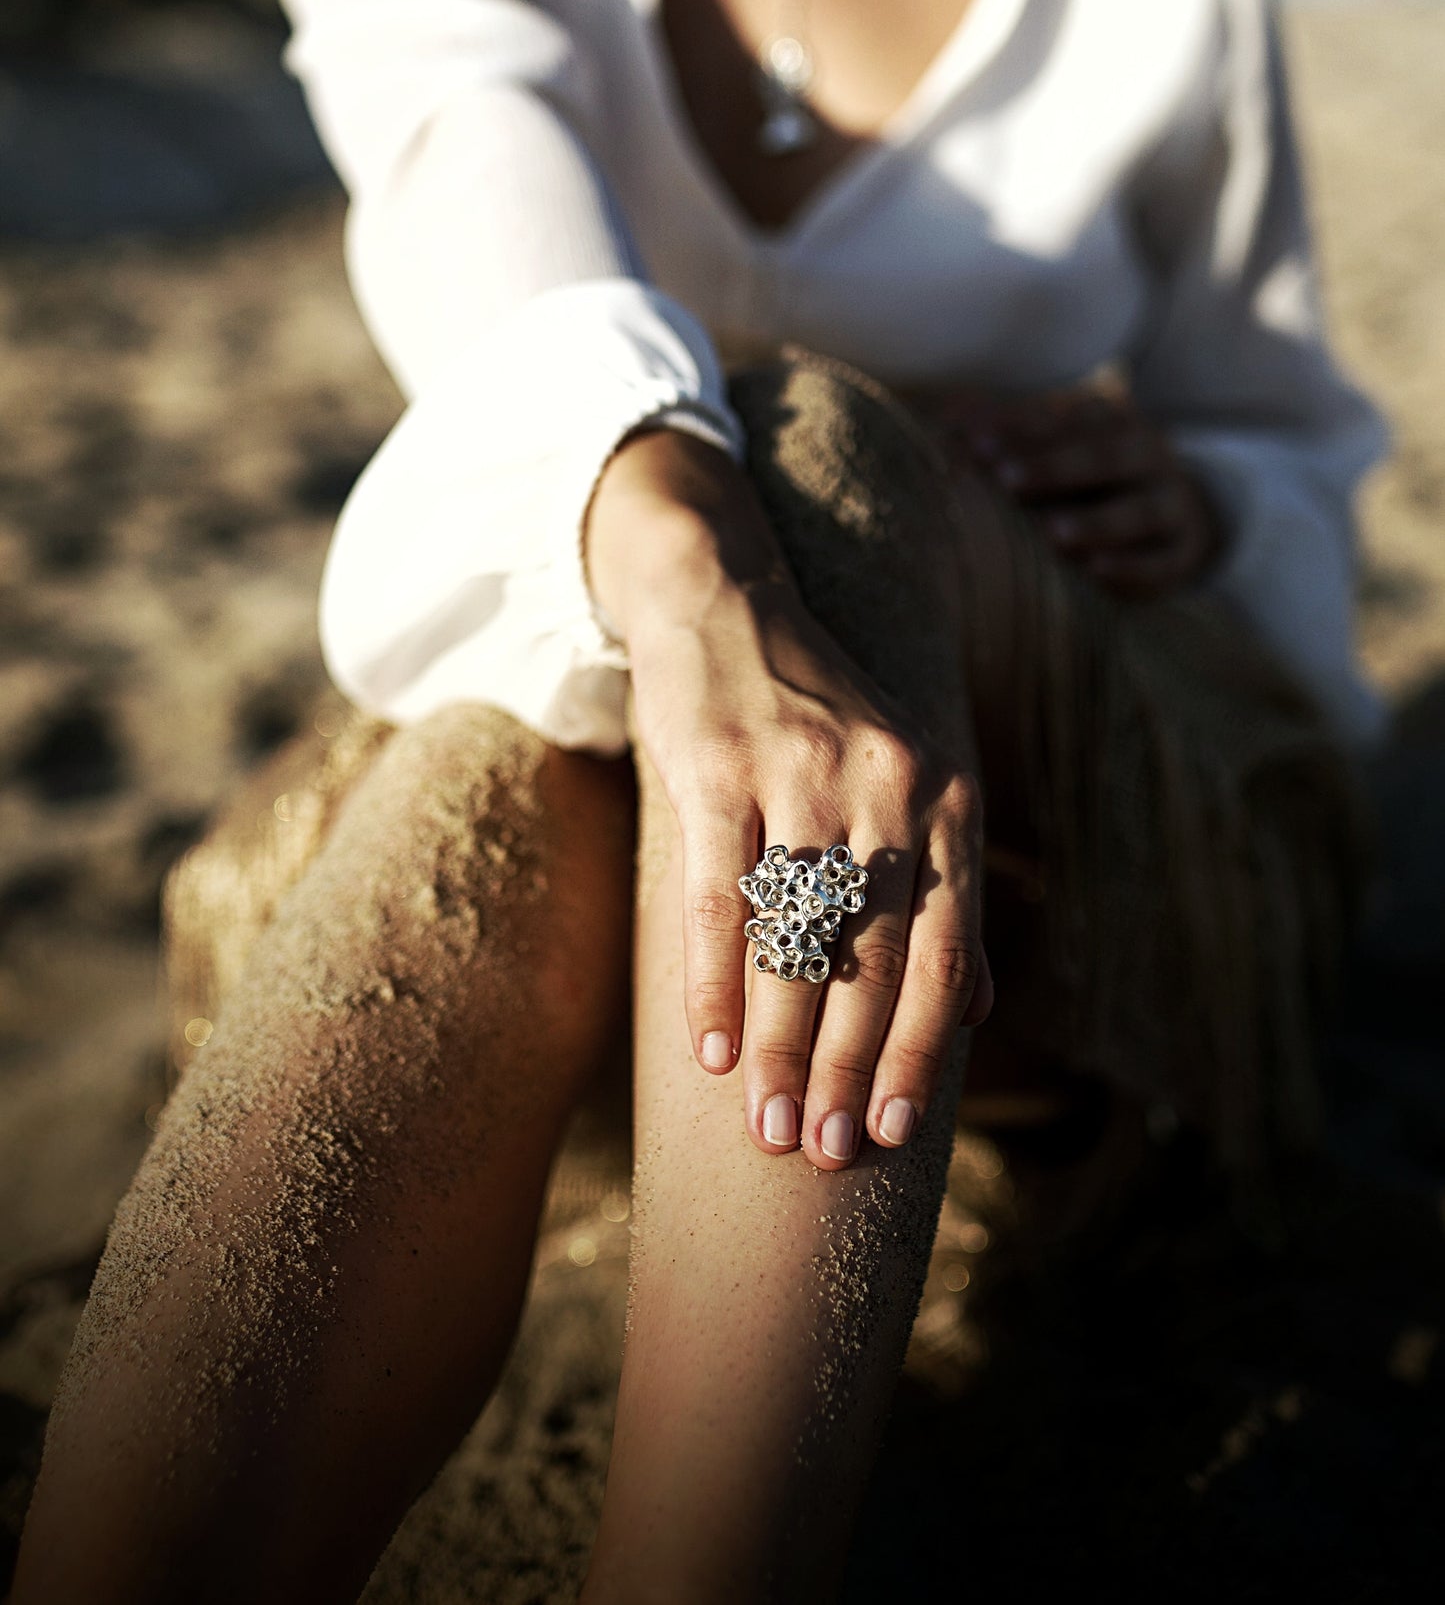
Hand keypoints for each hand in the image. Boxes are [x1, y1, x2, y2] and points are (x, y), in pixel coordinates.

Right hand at [586, 429, 992, 1171]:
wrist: (726, 599)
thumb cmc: (817, 715)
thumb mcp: (905, 785)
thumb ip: (945, 891)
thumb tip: (980, 1010)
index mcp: (944, 796)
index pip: (947, 949)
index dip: (924, 1051)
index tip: (898, 1135)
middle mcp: (884, 785)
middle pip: (873, 958)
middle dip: (847, 1069)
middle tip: (822, 1153)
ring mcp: (800, 773)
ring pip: (796, 939)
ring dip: (779, 1046)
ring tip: (765, 1128)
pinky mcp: (717, 765)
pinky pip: (720, 898)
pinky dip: (715, 984)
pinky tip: (707, 1050)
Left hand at [932, 384, 1223, 598]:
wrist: (1174, 516)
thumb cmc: (1089, 476)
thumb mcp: (1059, 444)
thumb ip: (1009, 432)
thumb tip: (945, 419)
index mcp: (1113, 418)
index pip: (1065, 417)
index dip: (1019, 427)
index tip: (973, 442)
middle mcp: (1147, 454)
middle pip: (1104, 455)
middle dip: (1053, 466)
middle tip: (1006, 478)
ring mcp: (1171, 504)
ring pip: (1139, 511)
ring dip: (1097, 522)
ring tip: (1053, 532)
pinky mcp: (1181, 554)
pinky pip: (1161, 563)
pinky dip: (1131, 569)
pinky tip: (1096, 571)